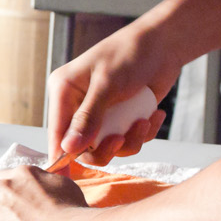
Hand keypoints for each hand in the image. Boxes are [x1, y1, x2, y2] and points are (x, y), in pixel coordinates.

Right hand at [47, 20, 179, 164]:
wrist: (163, 44)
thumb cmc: (130, 54)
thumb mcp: (107, 85)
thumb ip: (88, 117)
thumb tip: (68, 148)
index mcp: (64, 91)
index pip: (57, 133)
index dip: (62, 156)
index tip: (68, 176)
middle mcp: (78, 105)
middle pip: (82, 147)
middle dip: (106, 148)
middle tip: (123, 139)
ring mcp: (101, 113)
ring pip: (107, 148)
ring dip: (130, 140)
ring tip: (145, 121)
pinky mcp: (120, 118)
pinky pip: (126, 141)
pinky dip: (142, 133)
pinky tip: (153, 116)